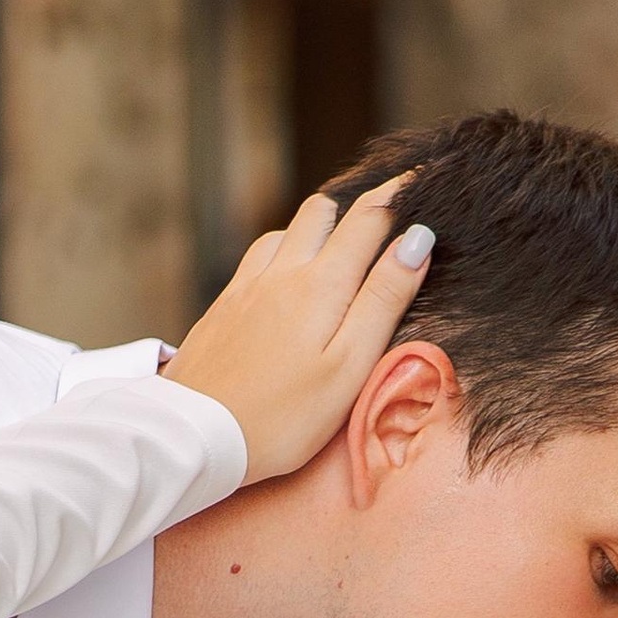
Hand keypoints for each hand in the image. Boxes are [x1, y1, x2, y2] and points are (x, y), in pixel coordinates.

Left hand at [165, 181, 435, 483]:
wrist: (194, 437)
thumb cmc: (283, 417)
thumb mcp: (349, 366)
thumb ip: (383, 300)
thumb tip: (417, 239)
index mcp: (322, 285)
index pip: (370, 218)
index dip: (400, 195)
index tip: (423, 180)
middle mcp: (282, 272)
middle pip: (324, 210)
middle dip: (357, 206)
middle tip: (382, 218)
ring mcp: (247, 286)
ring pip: (286, 229)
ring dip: (316, 228)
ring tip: (336, 248)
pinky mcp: (223, 307)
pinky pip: (256, 257)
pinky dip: (281, 250)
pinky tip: (284, 276)